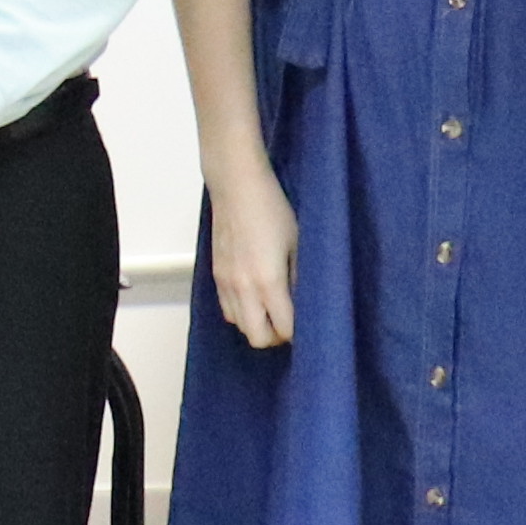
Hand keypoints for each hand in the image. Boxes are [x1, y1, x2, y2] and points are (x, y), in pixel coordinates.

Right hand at [203, 145, 298, 350]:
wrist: (236, 187)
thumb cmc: (272, 209)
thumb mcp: (297, 243)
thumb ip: (299, 278)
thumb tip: (304, 301)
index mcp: (268, 282)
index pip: (284, 328)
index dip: (299, 333)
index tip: (308, 325)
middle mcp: (244, 288)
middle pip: (258, 337)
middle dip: (276, 336)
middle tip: (290, 322)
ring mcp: (226, 283)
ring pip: (240, 326)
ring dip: (257, 325)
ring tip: (272, 310)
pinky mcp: (216, 275)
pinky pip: (227, 310)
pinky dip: (241, 313)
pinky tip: (254, 298)